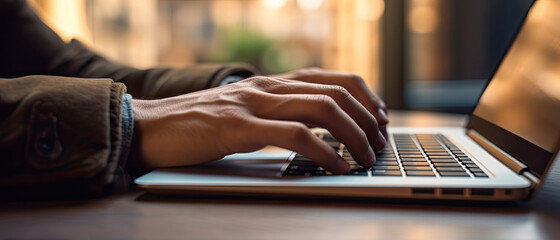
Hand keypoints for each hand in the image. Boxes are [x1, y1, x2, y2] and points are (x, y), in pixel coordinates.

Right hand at [131, 75, 387, 173]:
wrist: (146, 126)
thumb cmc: (193, 125)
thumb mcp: (241, 112)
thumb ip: (271, 113)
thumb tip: (309, 131)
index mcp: (268, 84)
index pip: (329, 78)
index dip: (362, 95)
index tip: (378, 117)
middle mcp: (265, 88)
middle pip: (334, 90)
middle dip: (366, 117)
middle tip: (379, 142)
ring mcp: (252, 105)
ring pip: (320, 108)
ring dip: (353, 133)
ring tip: (366, 156)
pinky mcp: (237, 128)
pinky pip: (293, 136)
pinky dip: (323, 152)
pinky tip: (336, 166)